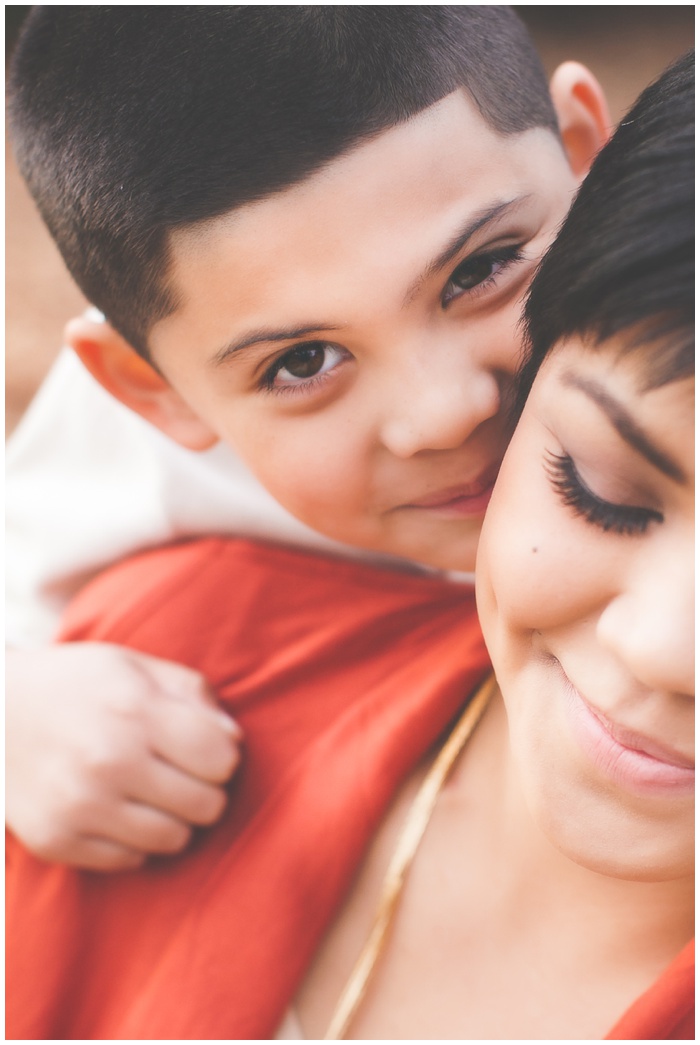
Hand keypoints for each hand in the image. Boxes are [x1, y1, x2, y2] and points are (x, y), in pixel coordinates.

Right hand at [6, 643, 241, 870]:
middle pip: (207, 805)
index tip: (203, 746)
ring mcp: (80, 807)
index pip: (222, 759)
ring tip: (151, 791)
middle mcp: (108, 763)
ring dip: (174, 818)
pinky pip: (131, 860)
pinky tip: (117, 809)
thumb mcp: (134, 666)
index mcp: (134, 713)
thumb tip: (234, 740)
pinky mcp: (56, 841)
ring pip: (175, 840)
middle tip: (180, 772)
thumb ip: (192, 694)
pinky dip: (134, 839)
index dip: (222, 754)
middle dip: (204, 789)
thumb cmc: (76, 684)